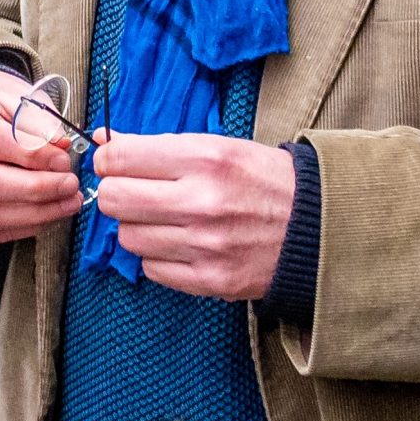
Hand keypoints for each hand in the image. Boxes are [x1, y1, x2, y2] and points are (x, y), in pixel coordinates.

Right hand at [0, 68, 80, 243]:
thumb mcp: (14, 91)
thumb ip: (37, 118)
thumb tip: (59, 146)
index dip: (29, 155)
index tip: (62, 160)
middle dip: (33, 189)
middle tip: (69, 186)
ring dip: (32, 213)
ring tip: (66, 203)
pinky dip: (20, 226)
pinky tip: (46, 214)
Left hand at [90, 132, 295, 301]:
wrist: (317, 226)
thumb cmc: (263, 180)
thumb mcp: (216, 146)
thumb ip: (156, 145)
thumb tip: (102, 141)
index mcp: (204, 160)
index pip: (118, 160)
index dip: (108, 161)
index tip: (116, 165)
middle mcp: (201, 203)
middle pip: (113, 200)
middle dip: (117, 194)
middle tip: (136, 193)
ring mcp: (205, 245)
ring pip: (128, 238)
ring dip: (139, 227)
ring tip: (166, 219)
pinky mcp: (210, 279)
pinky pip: (151, 269)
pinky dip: (158, 257)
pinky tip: (181, 243)